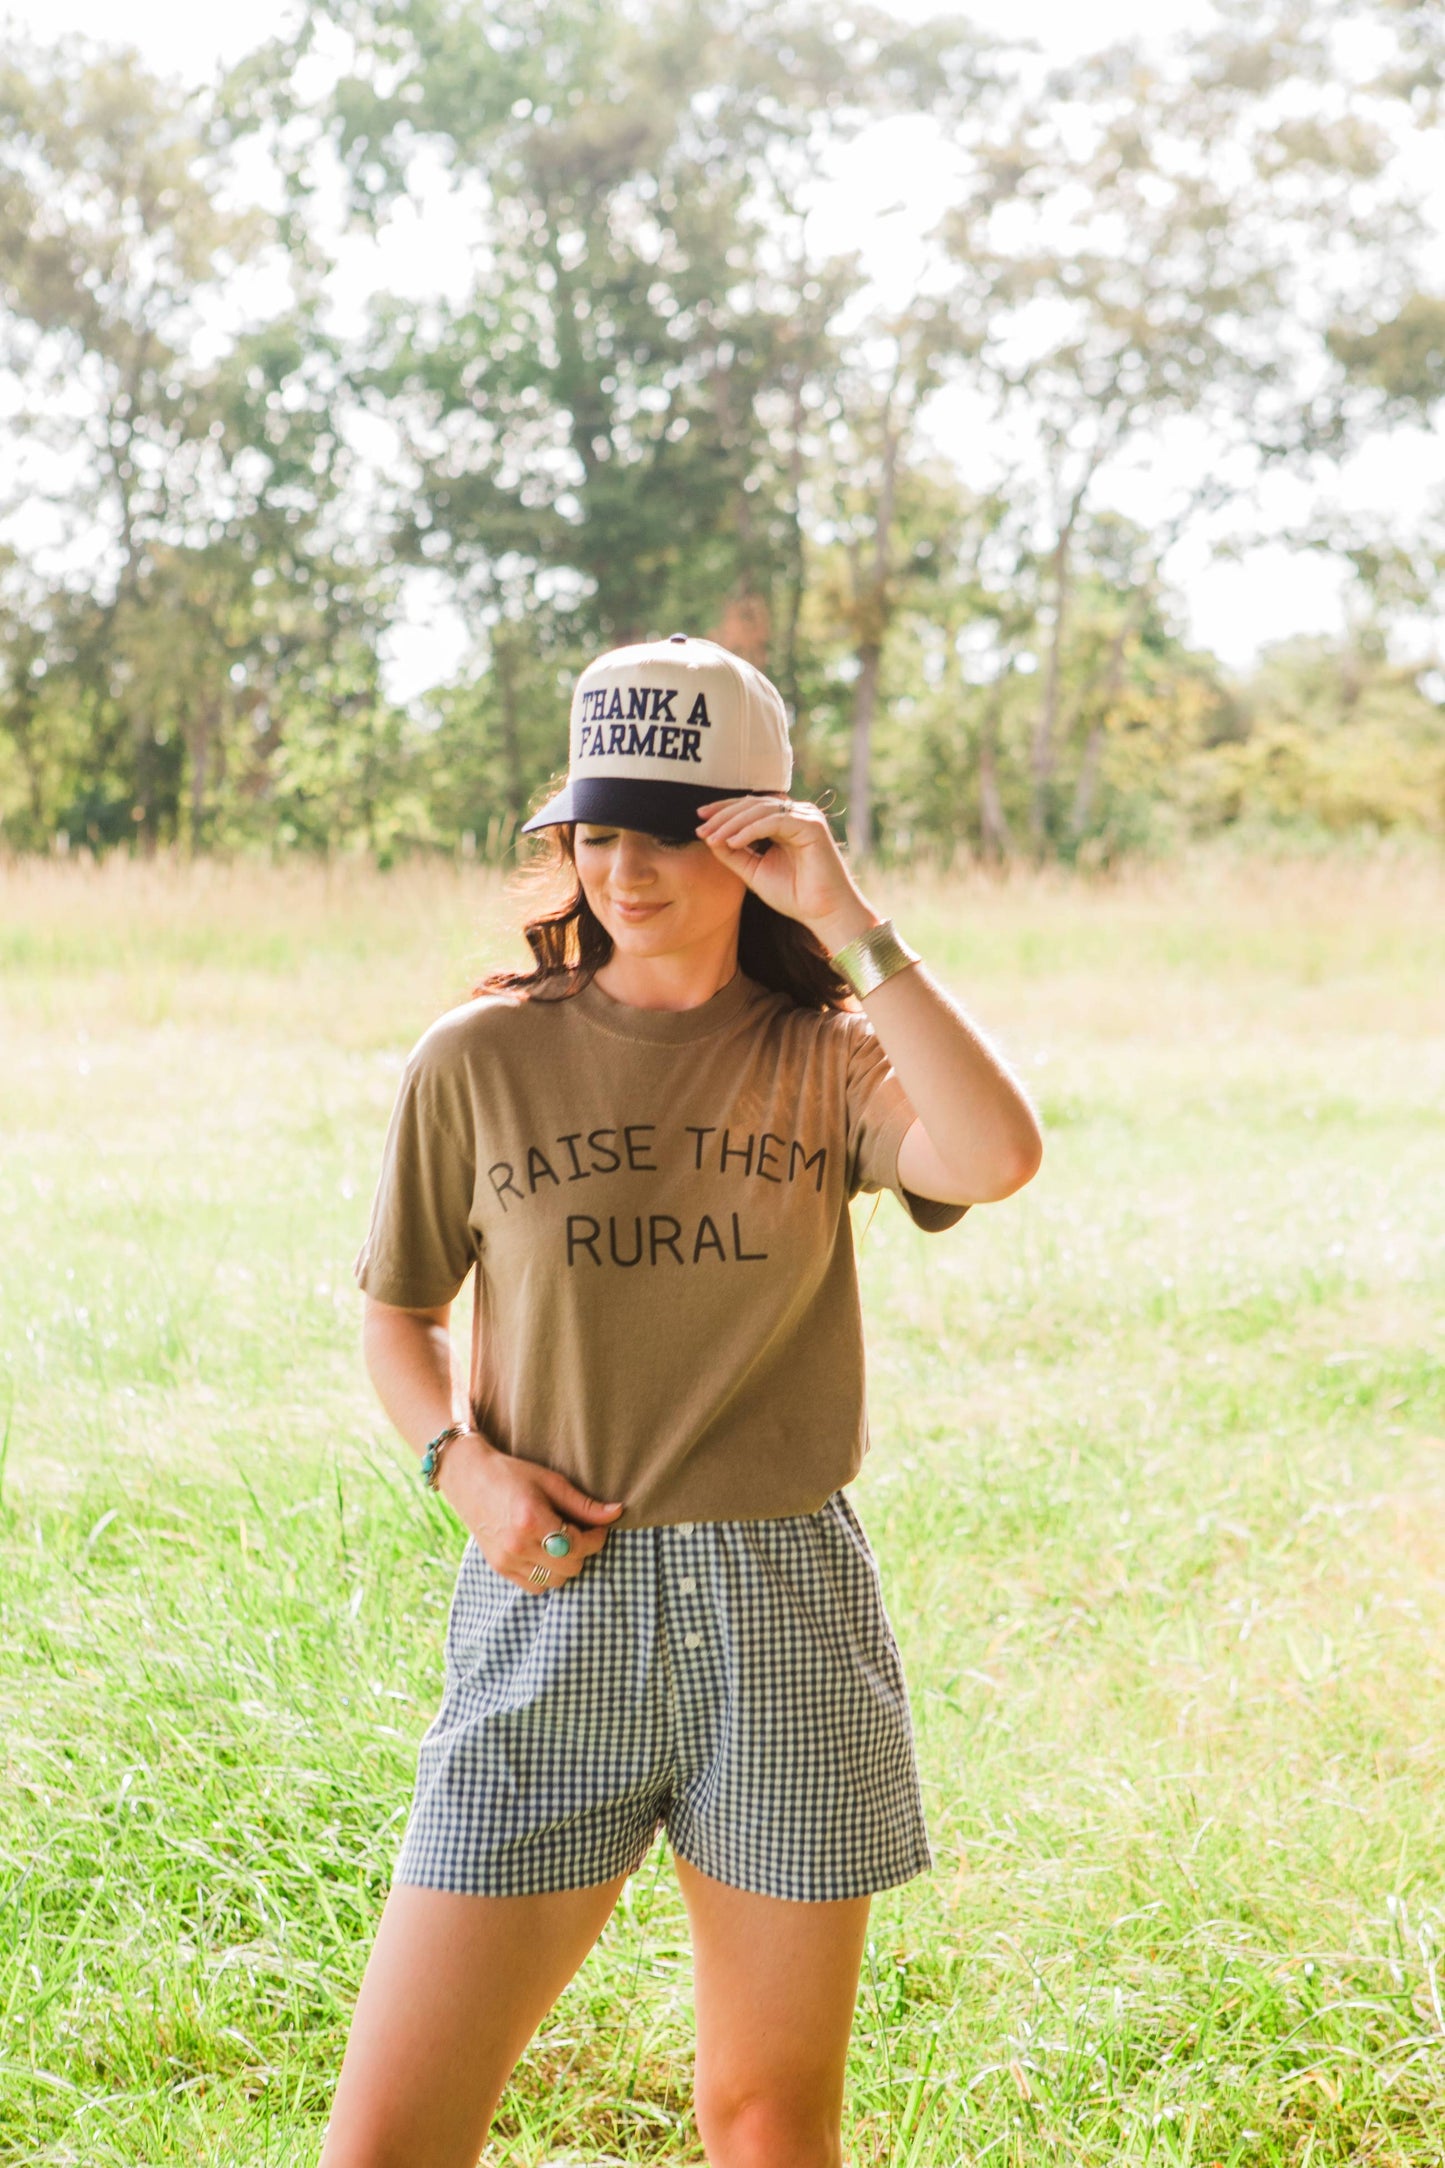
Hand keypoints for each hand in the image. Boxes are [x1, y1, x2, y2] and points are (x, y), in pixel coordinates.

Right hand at [438, 1433, 624, 1593]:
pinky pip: (536, 1587)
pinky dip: (546, 1575)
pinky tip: (544, 1552)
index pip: (579, 1546)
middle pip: (571, 1567)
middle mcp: (518, 1545)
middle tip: (579, 1532)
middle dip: (582, 1551)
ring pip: (556, 1581)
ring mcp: (506, 1560)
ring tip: (561, 1542)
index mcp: (532, 1520)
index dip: (596, 1538)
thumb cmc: (513, 1474)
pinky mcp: (499, 1568)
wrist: (470, 1479)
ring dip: (565, 1565)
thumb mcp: (551, 1481)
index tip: (598, 1527)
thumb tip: (618, 1513)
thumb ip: (584, 1504)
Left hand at [694, 796, 880, 952]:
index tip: (699, 819)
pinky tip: (732, 842)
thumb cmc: (795, 895)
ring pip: (761, 809)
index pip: (750, 807)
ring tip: (712, 838)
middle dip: (723, 814)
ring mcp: (805, 817)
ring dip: (733, 822)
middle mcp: (796, 814)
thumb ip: (734, 853)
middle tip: (701, 827)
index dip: (723, 810)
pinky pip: (773, 821)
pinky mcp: (811, 825)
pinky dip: (750, 830)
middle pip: (753, 803)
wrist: (823, 913)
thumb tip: (709, 837)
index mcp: (785, 822)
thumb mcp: (754, 871)